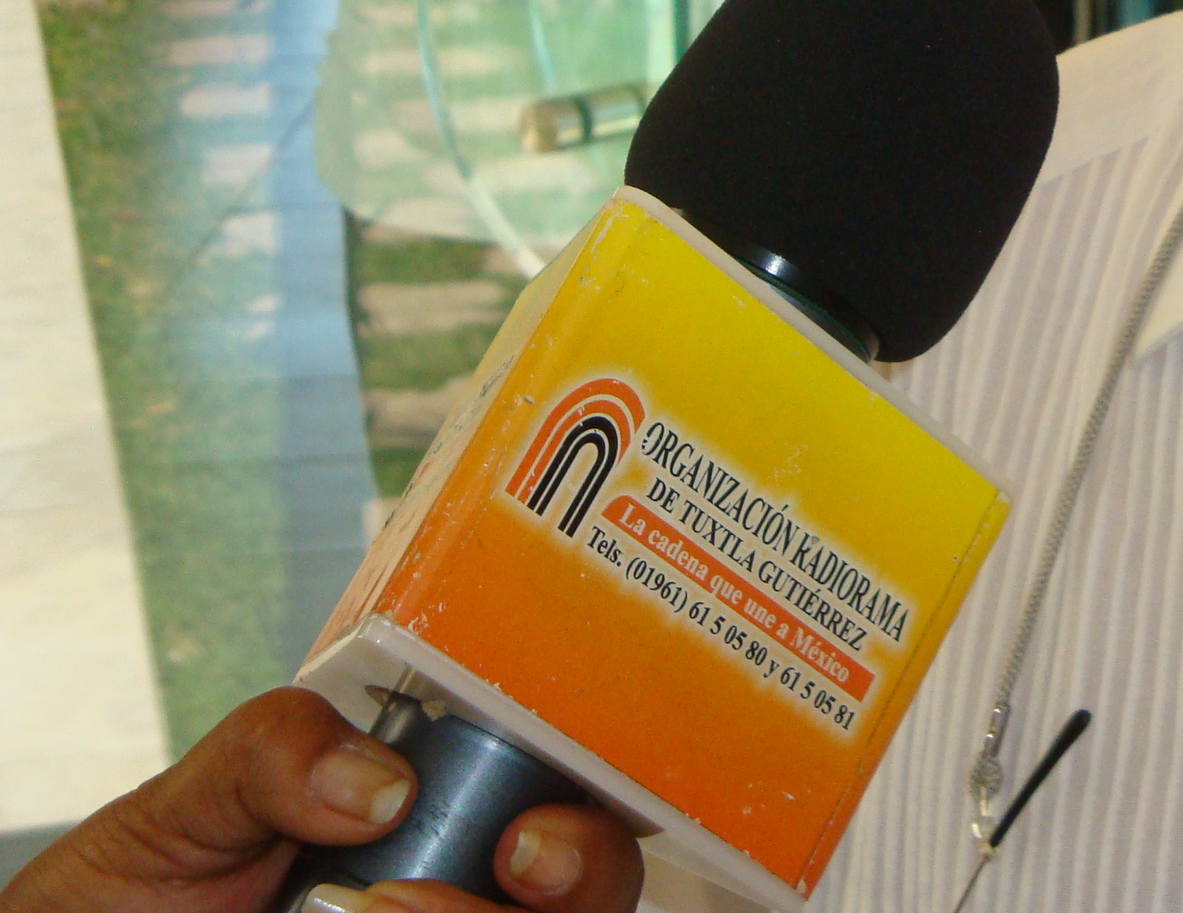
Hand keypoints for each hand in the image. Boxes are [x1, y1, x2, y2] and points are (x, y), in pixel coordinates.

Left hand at [0, 688, 640, 912]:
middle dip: (584, 874)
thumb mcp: (187, 802)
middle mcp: (457, 894)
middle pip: (592, 893)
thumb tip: (379, 784)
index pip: (566, 798)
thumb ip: (275, 749)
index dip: (590, 809)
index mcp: (435, 820)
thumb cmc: (124, 898)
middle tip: (524, 863)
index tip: (538, 828)